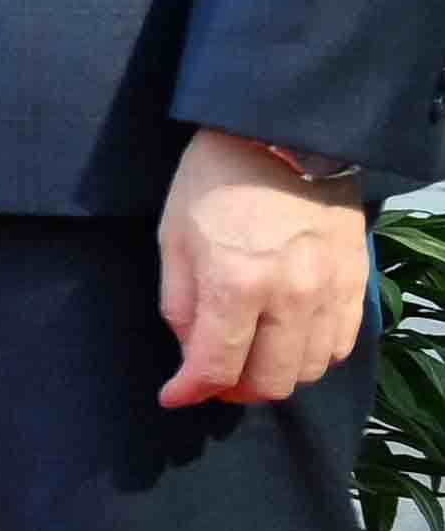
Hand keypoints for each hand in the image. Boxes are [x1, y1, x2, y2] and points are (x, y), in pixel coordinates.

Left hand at [156, 126, 376, 408]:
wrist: (280, 135)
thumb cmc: (214, 181)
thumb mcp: (173, 239)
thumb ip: (181, 304)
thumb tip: (191, 353)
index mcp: (236, 285)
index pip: (216, 367)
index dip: (190, 391)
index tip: (175, 395)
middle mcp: (291, 296)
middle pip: (271, 381)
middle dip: (233, 390)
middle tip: (212, 377)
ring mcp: (331, 290)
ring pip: (309, 369)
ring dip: (275, 374)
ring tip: (249, 357)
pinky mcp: (356, 281)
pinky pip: (341, 344)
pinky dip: (312, 354)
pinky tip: (287, 339)